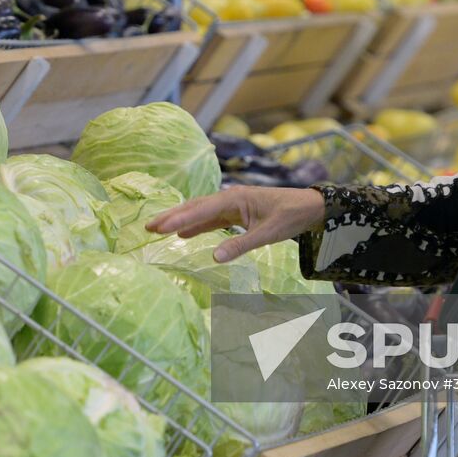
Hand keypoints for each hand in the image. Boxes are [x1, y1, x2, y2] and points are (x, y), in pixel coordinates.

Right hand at [145, 186, 325, 262]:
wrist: (309, 207)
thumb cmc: (291, 216)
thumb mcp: (267, 234)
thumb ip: (240, 245)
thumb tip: (214, 258)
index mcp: (235, 198)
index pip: (201, 209)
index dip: (179, 219)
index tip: (160, 228)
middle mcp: (229, 198)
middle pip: (195, 207)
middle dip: (171, 216)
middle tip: (147, 227)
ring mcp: (232, 205)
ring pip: (200, 212)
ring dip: (180, 220)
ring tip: (157, 229)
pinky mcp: (236, 213)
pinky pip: (211, 219)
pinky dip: (195, 225)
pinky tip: (183, 234)